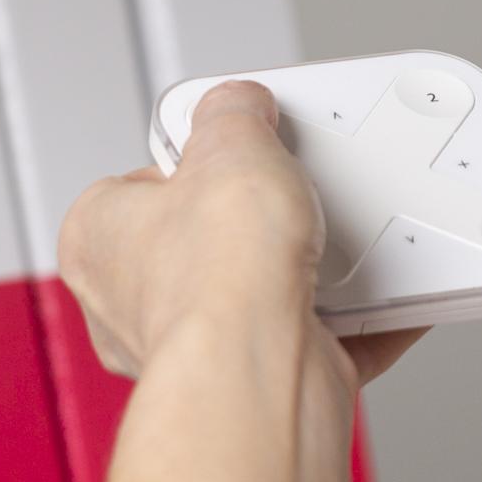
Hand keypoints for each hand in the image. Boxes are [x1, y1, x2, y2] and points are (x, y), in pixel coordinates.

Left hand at [60, 81, 425, 385]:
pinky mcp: (261, 377)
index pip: (145, 179)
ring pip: (263, 289)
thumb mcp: (229, 143)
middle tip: (291, 193)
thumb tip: (237, 104)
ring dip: (309, 267)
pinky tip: (384, 293)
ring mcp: (200, 347)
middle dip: (261, 217)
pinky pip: (317, 335)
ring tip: (334, 241)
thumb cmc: (217, 278)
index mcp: (97, 238)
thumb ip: (232, 113)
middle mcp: (134, 305)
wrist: (263, 368)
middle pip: (212, 237)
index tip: (238, 143)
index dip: (199, 157)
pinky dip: (357, 319)